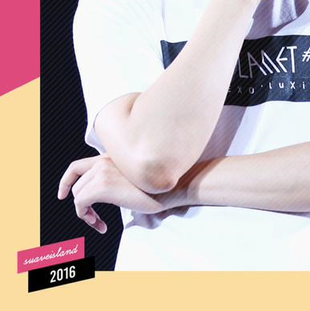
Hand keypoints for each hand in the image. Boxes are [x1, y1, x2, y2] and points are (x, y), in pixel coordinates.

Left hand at [57, 154, 188, 233]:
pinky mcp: (102, 186)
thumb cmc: (161, 185)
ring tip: (99, 222)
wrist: (173, 184)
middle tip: (91, 217)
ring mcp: (102, 171)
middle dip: (80, 202)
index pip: (78, 165)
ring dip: (84, 212)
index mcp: (111, 157)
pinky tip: (101, 225)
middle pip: (76, 184)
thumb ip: (120, 178)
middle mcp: (104, 160)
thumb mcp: (137, 177)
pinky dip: (86, 217)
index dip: (67, 180)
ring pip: (78, 194)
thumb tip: (113, 193)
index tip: (63, 194)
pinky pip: (80, 204)